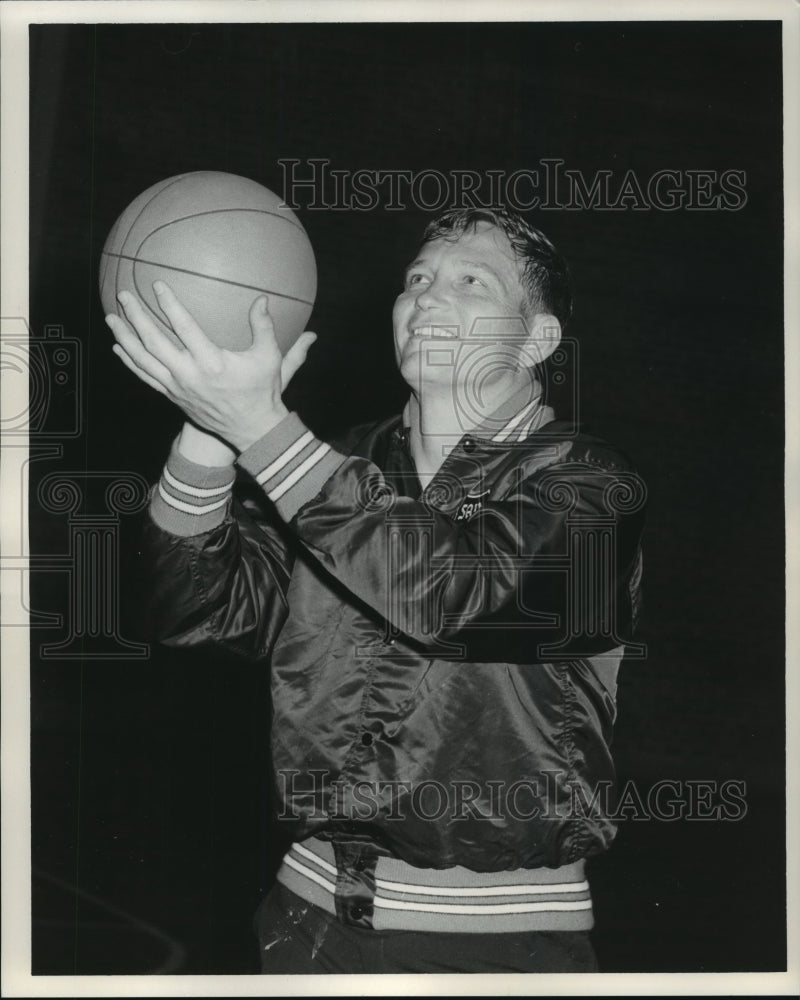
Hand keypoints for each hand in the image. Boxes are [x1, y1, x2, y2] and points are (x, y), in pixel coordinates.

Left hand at [106, 282, 315, 451]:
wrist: (253, 429)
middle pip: (154, 342)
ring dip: (125, 338)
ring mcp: (178, 388)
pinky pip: (146, 377)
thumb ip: (265, 327)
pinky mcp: (174, 397)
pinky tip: (119, 348)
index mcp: (212, 362)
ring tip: (111, 318)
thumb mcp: (270, 358)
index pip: (184, 327)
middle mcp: (190, 375)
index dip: (169, 304)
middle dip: (136, 316)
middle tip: (123, 295)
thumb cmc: (263, 391)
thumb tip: (262, 299)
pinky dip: (130, 362)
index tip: (157, 285)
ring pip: (143, 360)